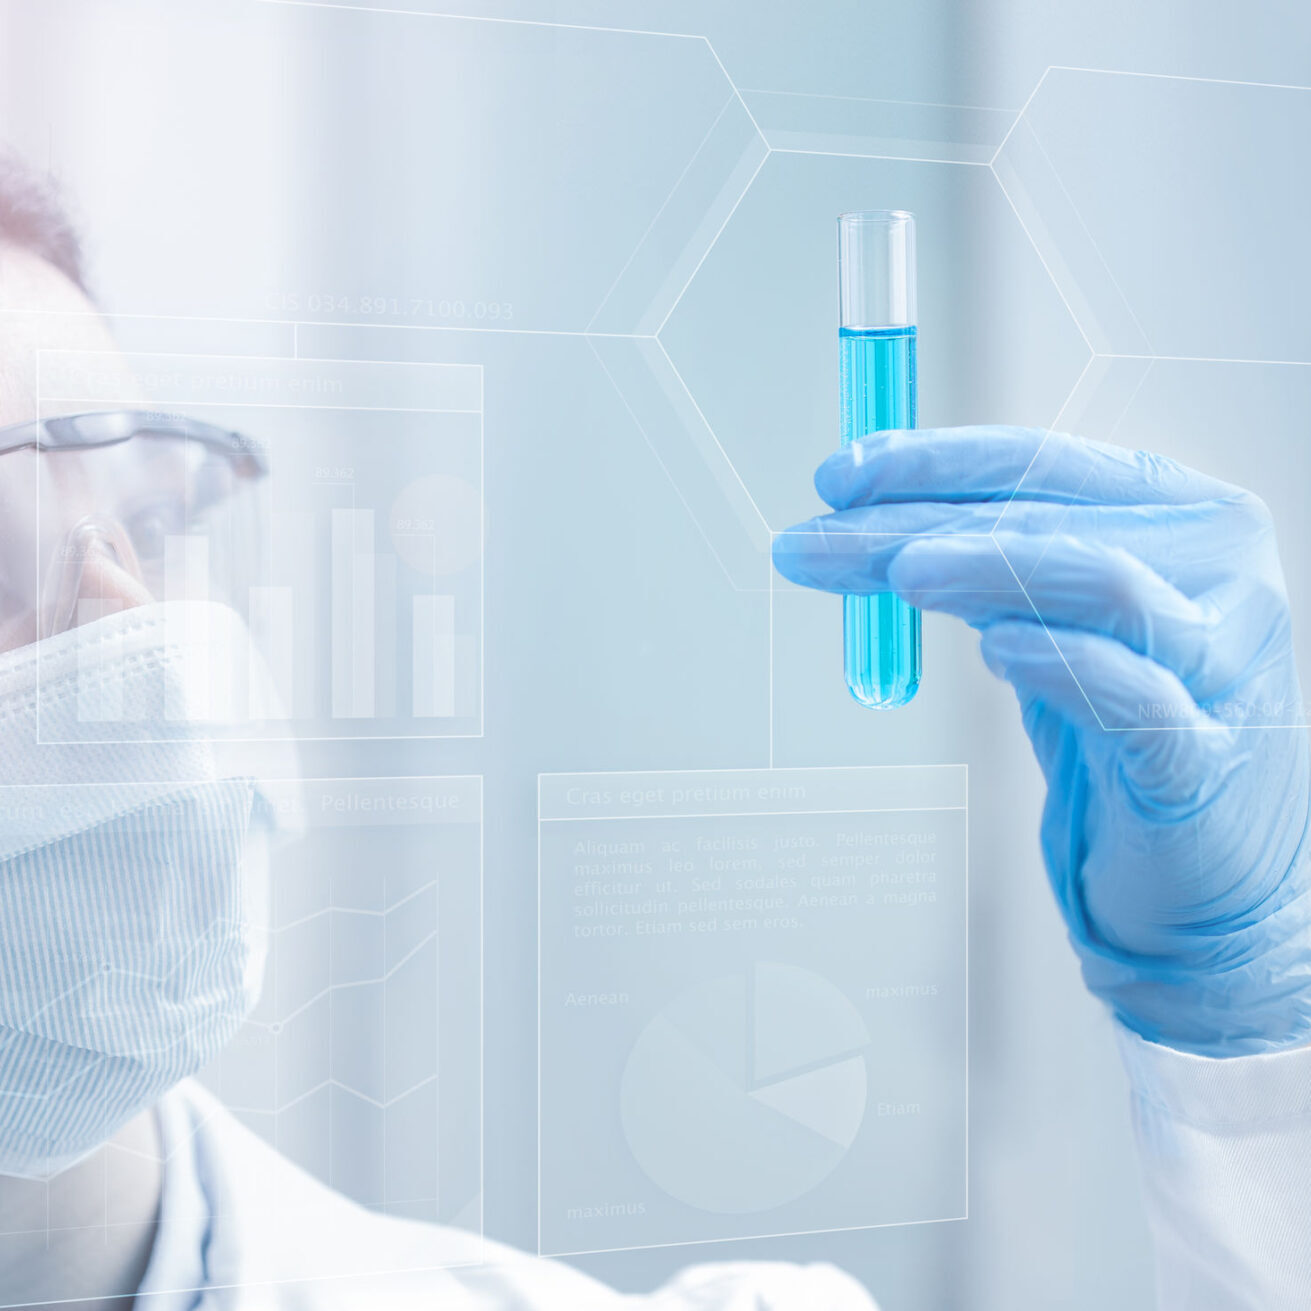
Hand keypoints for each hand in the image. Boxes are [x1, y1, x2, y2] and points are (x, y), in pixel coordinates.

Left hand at [772, 426, 1310, 1056]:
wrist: (1204, 870)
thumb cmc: (1119, 735)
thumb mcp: (1049, 625)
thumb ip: (984, 568)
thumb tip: (859, 523)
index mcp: (1180, 515)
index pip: (1041, 462)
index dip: (932, 460)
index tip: (838, 477)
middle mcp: (1217, 567)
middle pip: (1047, 518)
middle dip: (914, 523)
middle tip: (815, 542)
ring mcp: (1225, 659)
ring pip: (1104, 581)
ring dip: (985, 569)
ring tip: (898, 574)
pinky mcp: (1204, 755)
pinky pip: (1136, 696)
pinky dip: (1060, 664)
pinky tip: (995, 650)